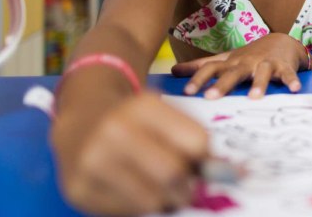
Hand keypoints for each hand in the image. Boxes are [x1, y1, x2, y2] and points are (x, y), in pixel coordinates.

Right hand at [51, 92, 207, 215]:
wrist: (82, 121)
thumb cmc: (134, 121)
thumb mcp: (163, 114)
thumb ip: (194, 139)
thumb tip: (233, 174)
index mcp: (142, 106)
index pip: (196, 142)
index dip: (207, 160)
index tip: (205, 166)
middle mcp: (114, 130)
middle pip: (173, 173)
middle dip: (188, 188)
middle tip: (188, 189)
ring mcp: (92, 161)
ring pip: (151, 199)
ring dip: (166, 201)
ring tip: (162, 190)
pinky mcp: (78, 189)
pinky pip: (128, 211)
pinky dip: (142, 207)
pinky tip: (137, 192)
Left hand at [171, 33, 306, 98]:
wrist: (281, 41)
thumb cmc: (249, 56)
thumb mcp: (225, 59)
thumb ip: (201, 66)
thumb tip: (172, 71)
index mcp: (230, 63)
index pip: (211, 69)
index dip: (198, 79)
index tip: (186, 92)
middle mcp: (246, 63)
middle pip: (233, 73)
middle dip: (222, 84)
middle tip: (211, 97)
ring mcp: (265, 64)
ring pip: (261, 73)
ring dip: (259, 83)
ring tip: (255, 97)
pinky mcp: (283, 67)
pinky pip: (287, 74)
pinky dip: (291, 80)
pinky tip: (294, 89)